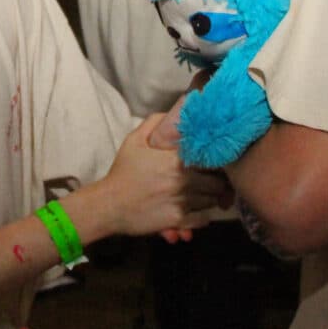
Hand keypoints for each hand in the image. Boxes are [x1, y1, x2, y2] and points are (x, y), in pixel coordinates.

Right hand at [103, 115, 225, 236]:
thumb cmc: (124, 171)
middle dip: (218, 181)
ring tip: (204, 194)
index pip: (212, 158)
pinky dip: (203, 216)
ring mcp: (182, 202)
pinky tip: (196, 210)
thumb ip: (156, 121)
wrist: (109, 205)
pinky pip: (203, 220)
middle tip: (212, 179)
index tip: (216, 160)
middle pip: (218, 182)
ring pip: (212, 200)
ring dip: (211, 198)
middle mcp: (183, 180)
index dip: (218, 159)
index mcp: (177, 159)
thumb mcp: (135, 140)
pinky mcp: (178, 221)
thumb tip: (178, 107)